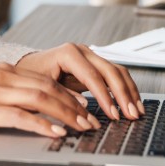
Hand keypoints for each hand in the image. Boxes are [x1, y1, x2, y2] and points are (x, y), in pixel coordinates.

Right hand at [0, 62, 103, 137]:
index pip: (45, 79)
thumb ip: (9, 87)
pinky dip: (42, 124)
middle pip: (48, 88)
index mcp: (5, 70)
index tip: (84, 105)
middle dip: (73, 105)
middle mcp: (4, 77)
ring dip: (65, 114)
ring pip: (40, 99)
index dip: (68, 92)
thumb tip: (35, 100)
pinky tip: (55, 131)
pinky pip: (21, 117)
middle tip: (90, 119)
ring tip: (80, 126)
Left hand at [17, 43, 142, 121]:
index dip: (105, 96)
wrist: (28, 66)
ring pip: (117, 70)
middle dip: (123, 94)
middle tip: (131, 114)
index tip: (114, 114)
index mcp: (69, 53)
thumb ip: (64, 96)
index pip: (92, 75)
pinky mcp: (95, 64)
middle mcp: (82, 51)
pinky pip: (115, 74)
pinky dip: (125, 88)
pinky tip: (131, 103)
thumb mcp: (43, 87)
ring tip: (136, 111)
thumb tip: (85, 109)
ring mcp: (90, 56)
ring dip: (129, 91)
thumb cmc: (33, 76)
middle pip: (110, 70)